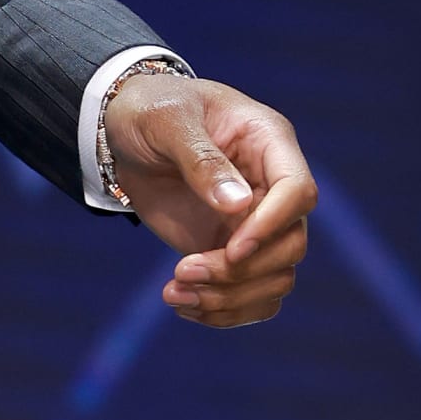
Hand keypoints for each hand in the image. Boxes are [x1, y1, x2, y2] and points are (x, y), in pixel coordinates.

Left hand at [103, 73, 315, 329]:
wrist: (122, 131)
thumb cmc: (149, 109)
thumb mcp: (166, 120)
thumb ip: (200, 158)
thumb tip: (239, 205)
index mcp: (268, 141)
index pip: (297, 190)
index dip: (272, 225)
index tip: (232, 249)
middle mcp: (272, 187)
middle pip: (291, 244)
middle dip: (242, 270)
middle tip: (183, 269)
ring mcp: (255, 223)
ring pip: (275, 278)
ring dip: (229, 297)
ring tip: (174, 293)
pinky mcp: (233, 251)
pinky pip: (251, 295)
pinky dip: (223, 310)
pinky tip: (182, 304)